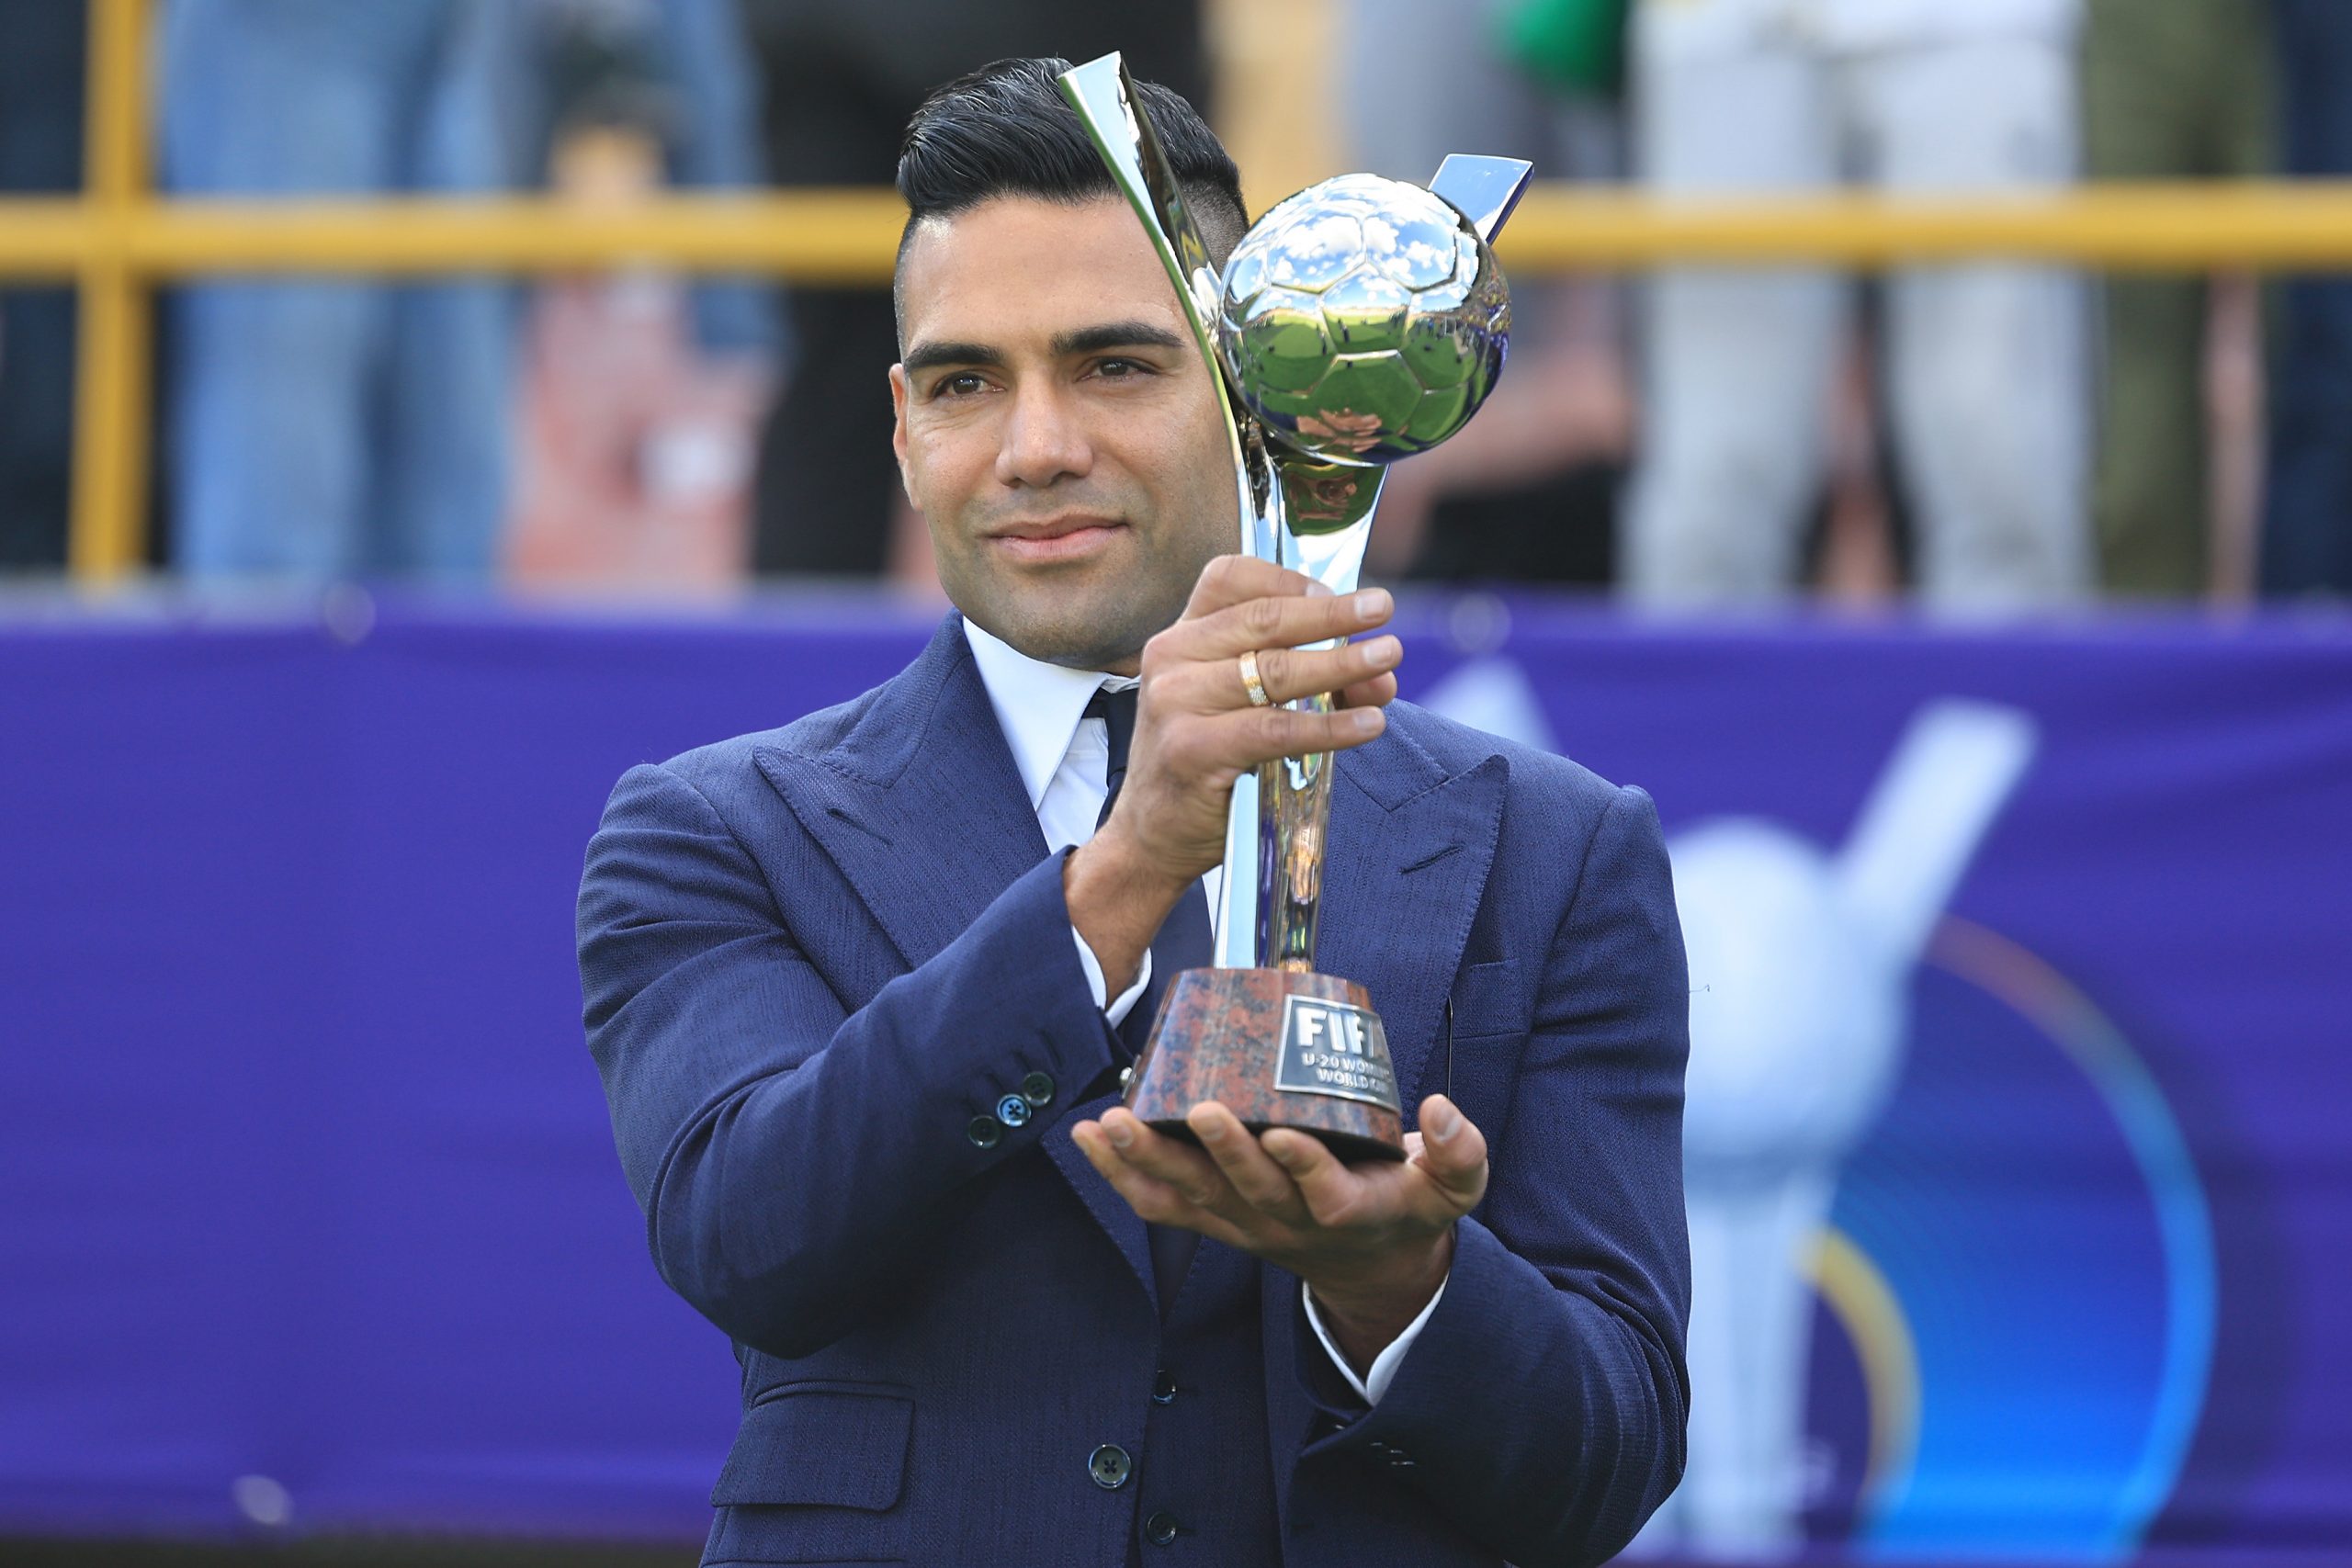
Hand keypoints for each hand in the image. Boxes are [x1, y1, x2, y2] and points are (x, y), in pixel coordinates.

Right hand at [1064, 556, 1401, 989]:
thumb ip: (1306, 679)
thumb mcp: (1243, 705)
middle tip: (1383, 608)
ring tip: (1387, 660)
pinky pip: (1275, 730)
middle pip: (1263, 618)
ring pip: (1275, 671)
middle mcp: (1170, 657)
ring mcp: (1175, 703)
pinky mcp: (1192, 750)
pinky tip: (1368, 725)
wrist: (1153, 835)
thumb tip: (1382, 672)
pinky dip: (1329, 726)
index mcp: (1180, 635)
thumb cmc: (1208, 763)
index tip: (1338, 590)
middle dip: (1332, 614)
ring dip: (1341, 664)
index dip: (1289, 578)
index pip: (1229, 577)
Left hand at [1071, 1094, 1487, 1371]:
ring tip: (1114, 1122)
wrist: (1369, 1266)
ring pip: (1190, 1197)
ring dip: (1149, 1160)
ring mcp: (1243, 1224)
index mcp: (1347, 1211)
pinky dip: (1119, 1173)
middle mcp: (1288, 1222)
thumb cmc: (1407, 1207)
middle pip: (1247, 1191)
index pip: (1325, 1192)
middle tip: (1200, 1108)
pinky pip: (1158, 1204)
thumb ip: (1461, 1154)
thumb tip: (1442, 1108)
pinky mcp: (1213, 1220)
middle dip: (1221, 1152)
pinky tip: (1088, 1135)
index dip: (1304, 1165)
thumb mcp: (1451, 1191)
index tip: (1285, 1132)